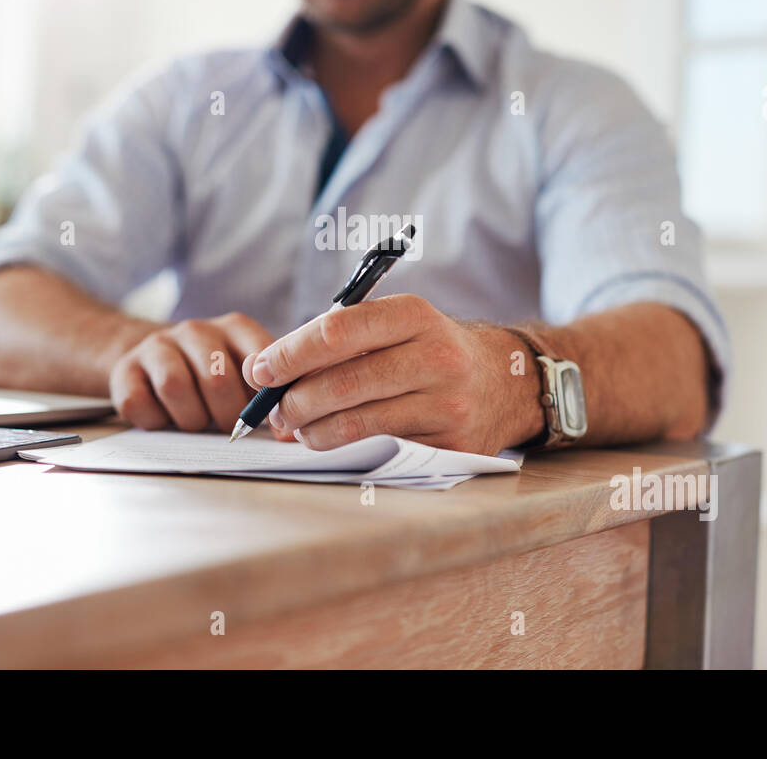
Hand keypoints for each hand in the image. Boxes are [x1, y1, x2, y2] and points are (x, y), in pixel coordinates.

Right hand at [109, 312, 276, 431]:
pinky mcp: (125, 370)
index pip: (259, 356)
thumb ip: (271, 399)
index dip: (264, 393)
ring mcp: (158, 346)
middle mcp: (196, 330)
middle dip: (226, 416)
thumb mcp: (247, 377)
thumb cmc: (213, 376)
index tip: (265, 415)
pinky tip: (163, 416)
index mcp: (235, 328)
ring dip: (190, 419)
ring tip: (196, 420)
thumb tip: (292, 435)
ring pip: (176, 387)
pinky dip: (154, 421)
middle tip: (226, 425)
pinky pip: (139, 403)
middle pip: (217, 379)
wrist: (153, 361)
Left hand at [240, 294, 543, 455]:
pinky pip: (381, 450)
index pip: (338, 330)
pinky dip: (343, 450)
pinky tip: (329, 442)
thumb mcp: (398, 326)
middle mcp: (437, 356)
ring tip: (297, 428)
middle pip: (343, 383)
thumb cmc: (429, 350)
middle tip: (274, 410)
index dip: (290, 352)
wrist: (506, 380)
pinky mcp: (452, 444)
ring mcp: (448, 404)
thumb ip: (340, 342)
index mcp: (415, 315)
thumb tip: (269, 375)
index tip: (260, 369)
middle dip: (294, 401)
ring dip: (312, 432)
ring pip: (357, 424)